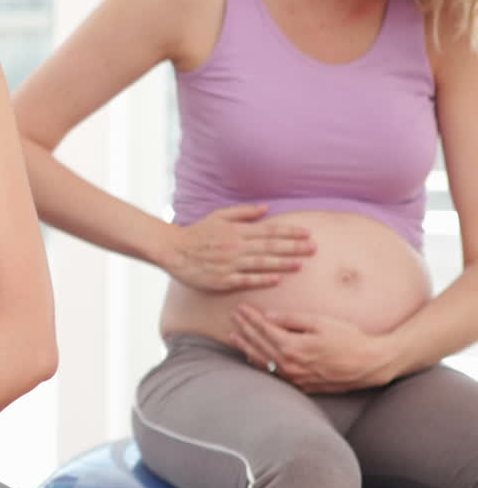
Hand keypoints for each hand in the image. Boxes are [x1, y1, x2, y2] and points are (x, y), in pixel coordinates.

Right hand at [166, 204, 313, 290]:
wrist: (172, 250)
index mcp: (235, 231)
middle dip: (293, 247)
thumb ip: (243, 212)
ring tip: (301, 264)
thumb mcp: (218, 216)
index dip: (289, 232)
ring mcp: (229, 264)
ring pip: (261, 263)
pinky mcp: (222, 279)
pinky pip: (245, 279)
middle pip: (269, 246)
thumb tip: (267, 208)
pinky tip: (277, 279)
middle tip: (314, 248)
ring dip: (282, 263)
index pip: (268, 231)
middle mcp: (235, 246)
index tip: (307, 233)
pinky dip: (261, 278)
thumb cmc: (197, 233)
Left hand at [228, 303, 396, 392]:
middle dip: (244, 328)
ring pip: (263, 362)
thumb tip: (268, 315)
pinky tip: (253, 358)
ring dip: (247, 347)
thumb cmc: (349, 339)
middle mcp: (290, 365)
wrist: (371, 364)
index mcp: (292, 347)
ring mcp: (295, 378)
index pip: (263, 329)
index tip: (240, 307)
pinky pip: (275, 374)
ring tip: (234, 337)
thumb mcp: (321, 322)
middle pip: (259, 344)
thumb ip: (292, 319)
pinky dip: (261, 364)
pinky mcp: (303, 386)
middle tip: (233, 317)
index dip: (250, 317)